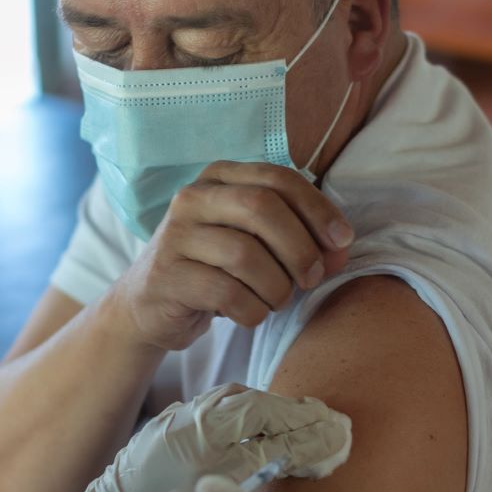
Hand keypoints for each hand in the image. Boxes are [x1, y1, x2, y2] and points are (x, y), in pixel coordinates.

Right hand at [106, 162, 354, 352]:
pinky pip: (227, 293)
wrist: (150, 304)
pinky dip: (252, 310)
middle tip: (311, 278)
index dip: (317, 209)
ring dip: (276, 286)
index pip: (277, 178)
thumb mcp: (255, 242)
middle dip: (299, 247)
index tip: (341, 242)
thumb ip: (298, 237)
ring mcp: (175, 236)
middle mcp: (193, 198)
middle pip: (262, 208)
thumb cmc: (215, 269)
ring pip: (245, 255)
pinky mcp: (167, 276)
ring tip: (276, 300)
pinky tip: (251, 314)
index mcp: (219, 178)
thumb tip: (341, 248)